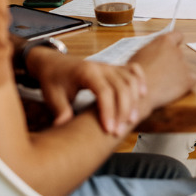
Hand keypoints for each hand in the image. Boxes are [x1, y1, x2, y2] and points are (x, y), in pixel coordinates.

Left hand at [26, 48, 146, 135]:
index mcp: (86, 72)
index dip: (108, 111)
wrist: (54, 64)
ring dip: (134, 100)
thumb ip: (60, 111)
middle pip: (121, 87)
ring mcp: (109, 66)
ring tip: (132, 121)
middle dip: (123, 111)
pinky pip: (133, 70)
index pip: (104, 91)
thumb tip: (63, 127)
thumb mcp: (52, 96)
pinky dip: (140, 81)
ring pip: (130, 80)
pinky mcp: (114, 68)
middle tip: (118, 132)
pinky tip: (142, 95)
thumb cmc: (53, 81)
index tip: (108, 130)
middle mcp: (101, 66)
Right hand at [128, 31, 195, 115]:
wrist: (138, 91)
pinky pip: (190, 79)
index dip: (176, 41)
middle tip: (161, 71)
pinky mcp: (189, 79)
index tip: (173, 47)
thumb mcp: (139, 54)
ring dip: (177, 73)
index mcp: (164, 42)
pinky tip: (172, 88)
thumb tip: (154, 53)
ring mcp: (184, 65)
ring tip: (162, 82)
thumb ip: (152, 50)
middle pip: (179, 54)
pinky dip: (184, 84)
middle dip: (172, 61)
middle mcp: (177, 51)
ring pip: (184, 68)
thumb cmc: (134, 73)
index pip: (177, 35)